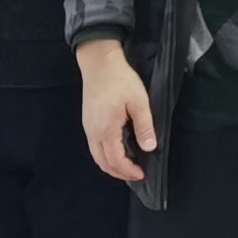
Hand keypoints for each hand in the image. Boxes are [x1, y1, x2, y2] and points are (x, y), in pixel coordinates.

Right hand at [77, 36, 155, 183]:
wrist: (99, 63)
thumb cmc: (121, 80)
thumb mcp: (139, 101)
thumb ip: (144, 126)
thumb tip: (149, 148)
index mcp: (106, 130)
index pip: (116, 161)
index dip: (129, 171)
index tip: (142, 174)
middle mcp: (93, 133)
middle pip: (103, 163)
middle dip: (120, 173)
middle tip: (136, 174)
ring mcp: (88, 128)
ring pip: (97, 157)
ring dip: (112, 166)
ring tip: (128, 166)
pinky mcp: (88, 122)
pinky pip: (95, 148)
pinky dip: (105, 156)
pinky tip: (117, 151)